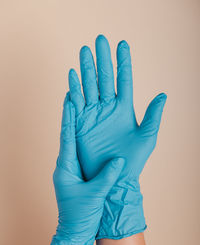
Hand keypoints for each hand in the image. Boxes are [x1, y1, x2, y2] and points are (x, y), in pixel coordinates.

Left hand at [39, 93, 123, 244]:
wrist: (75, 232)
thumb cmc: (81, 215)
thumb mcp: (95, 195)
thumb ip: (107, 177)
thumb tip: (118, 160)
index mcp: (66, 168)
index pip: (67, 137)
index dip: (69, 117)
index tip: (70, 99)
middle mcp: (66, 165)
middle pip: (68, 135)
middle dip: (72, 115)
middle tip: (74, 94)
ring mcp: (71, 169)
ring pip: (74, 142)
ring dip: (77, 125)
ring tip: (81, 108)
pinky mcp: (77, 174)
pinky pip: (80, 152)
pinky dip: (83, 139)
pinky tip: (89, 133)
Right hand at [68, 35, 166, 238]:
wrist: (115, 178)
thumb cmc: (133, 161)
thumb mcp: (147, 137)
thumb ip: (153, 115)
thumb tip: (163, 94)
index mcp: (125, 108)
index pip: (124, 79)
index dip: (123, 62)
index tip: (121, 44)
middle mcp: (108, 108)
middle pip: (104, 78)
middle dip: (101, 59)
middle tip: (98, 41)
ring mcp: (93, 115)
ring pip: (89, 87)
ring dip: (85, 70)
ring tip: (83, 52)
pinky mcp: (81, 124)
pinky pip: (77, 104)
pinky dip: (74, 90)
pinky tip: (72, 76)